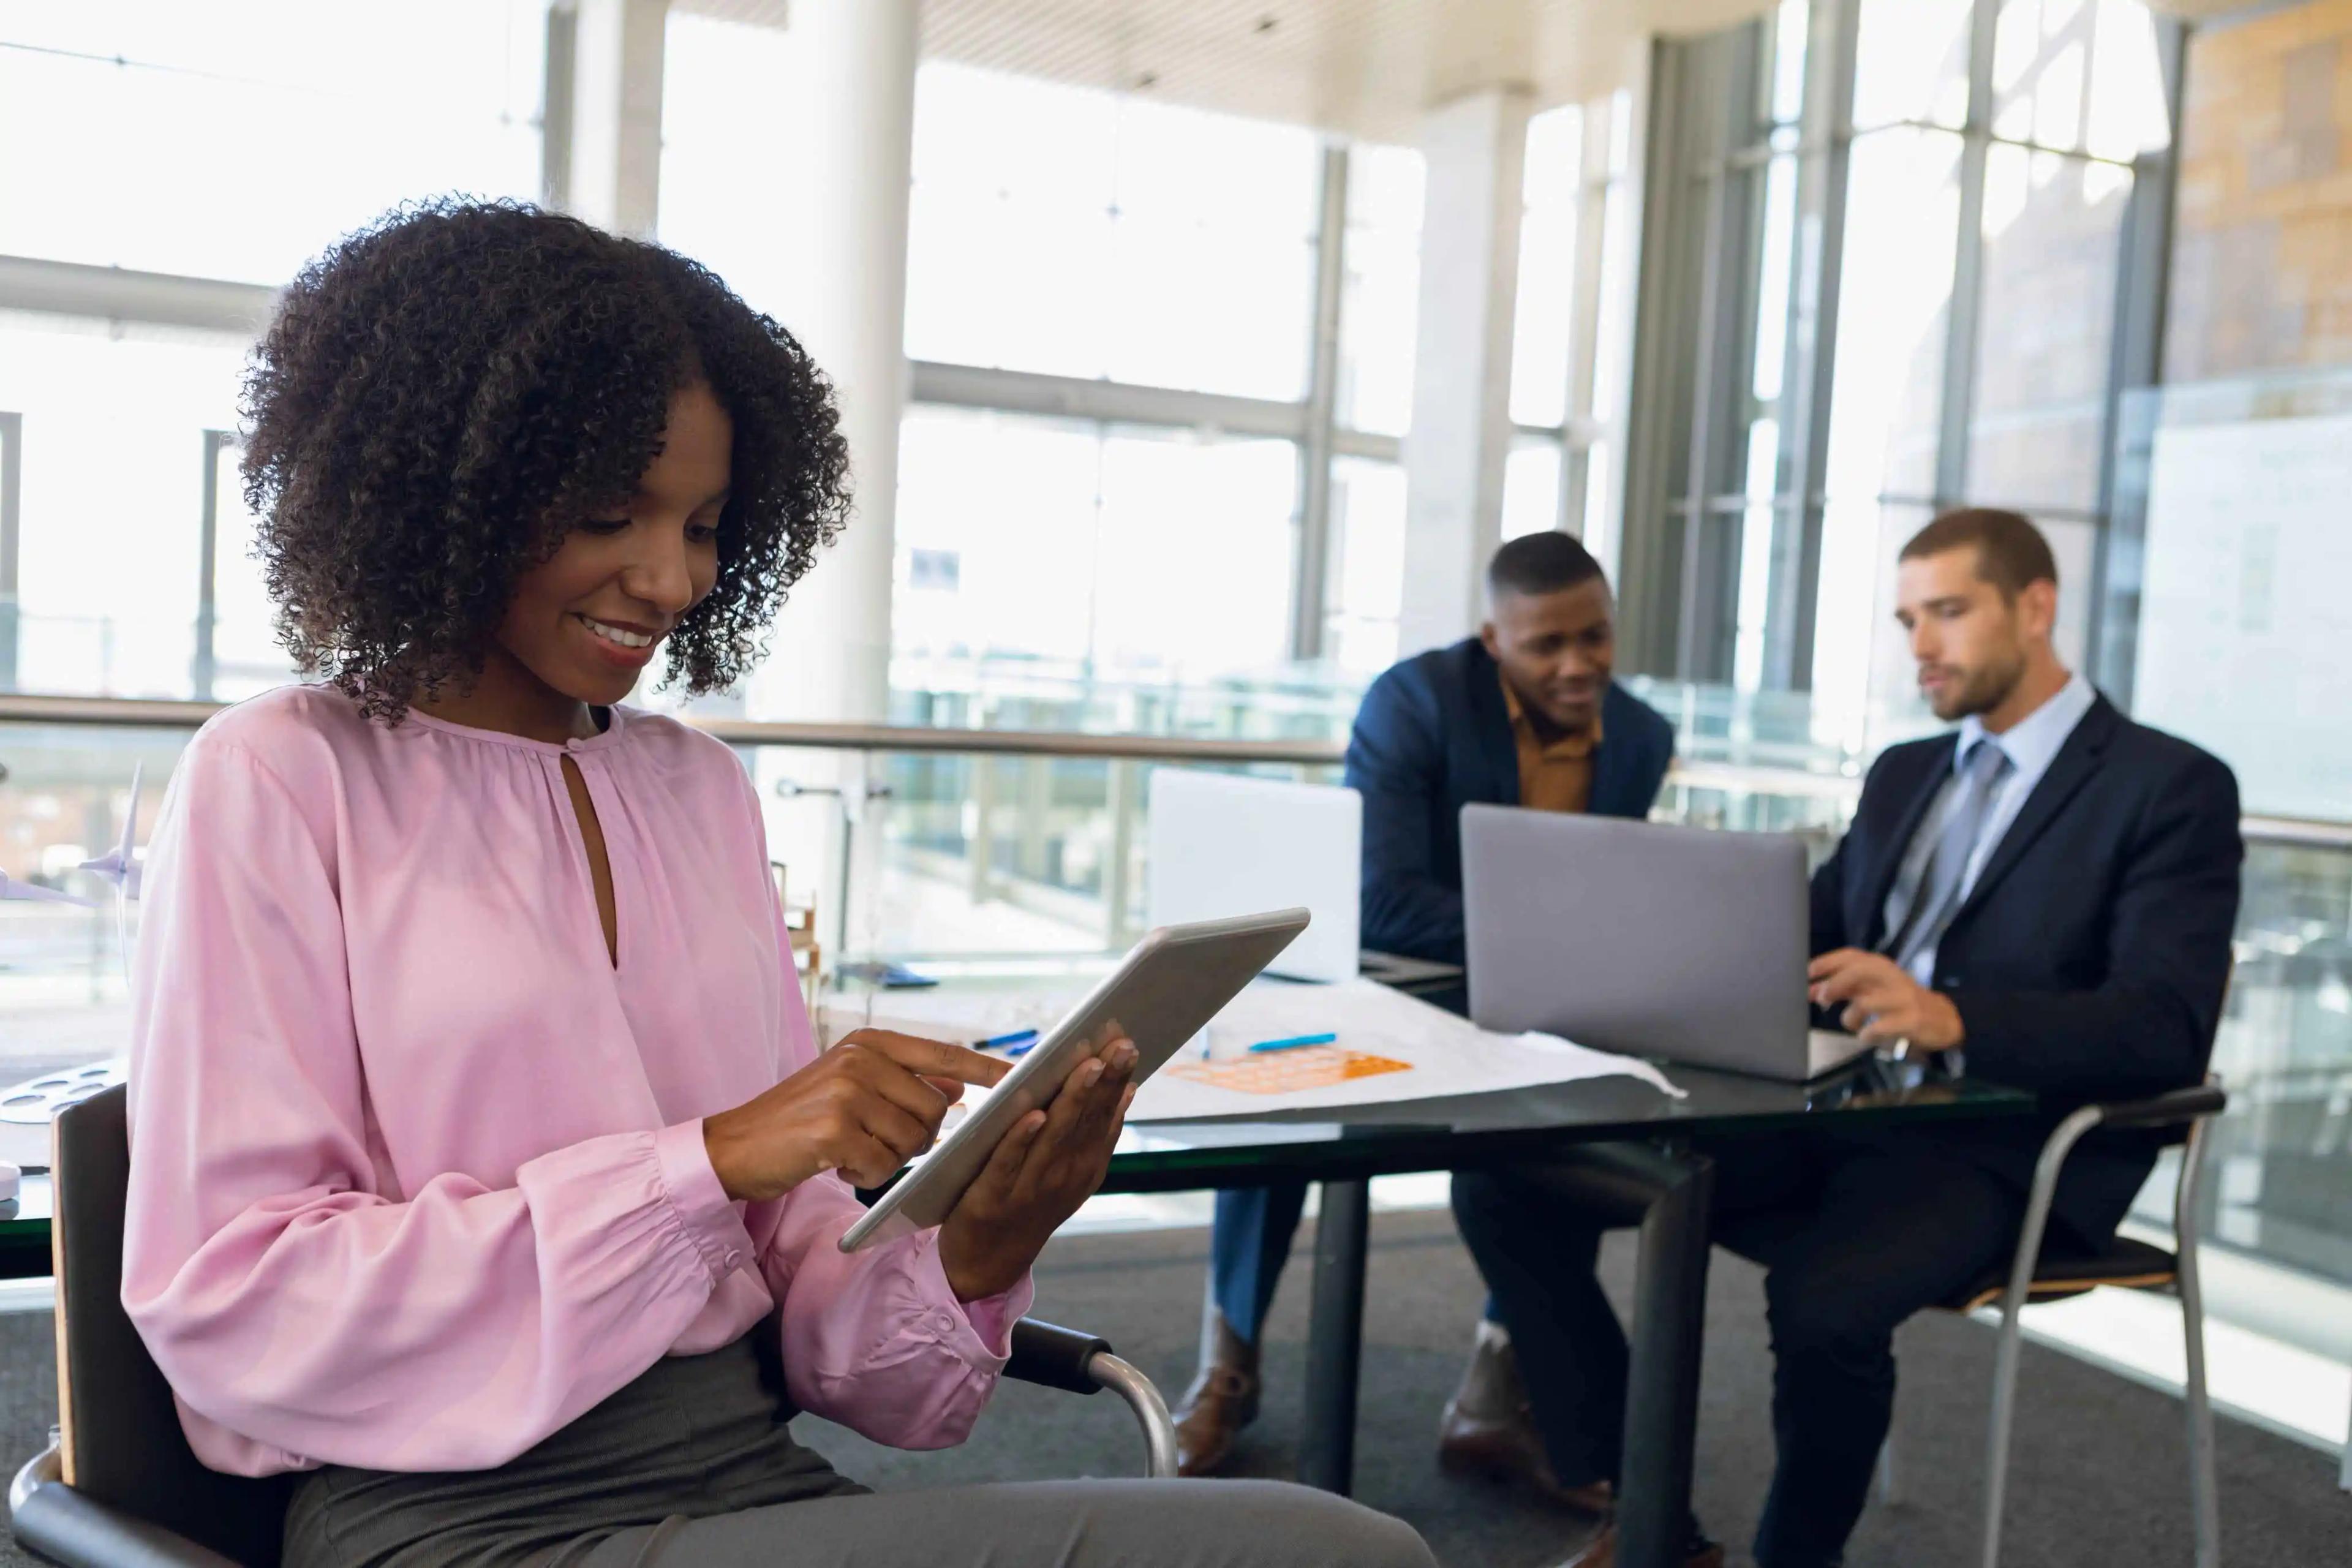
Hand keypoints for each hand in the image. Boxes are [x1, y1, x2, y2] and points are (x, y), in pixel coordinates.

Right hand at [702, 1030, 1009, 1201]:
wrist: (735, 1146)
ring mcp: (847, 1092)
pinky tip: (837, 1164)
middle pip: (933, 1110)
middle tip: (876, 1144)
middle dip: (917, 1138)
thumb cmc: (797, 1121)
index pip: (942, 1054)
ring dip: (888, 1159)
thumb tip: (958, 1089)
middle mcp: (860, 1059)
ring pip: (912, 1140)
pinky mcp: (835, 1129)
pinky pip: (882, 1164)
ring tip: (852, 1152)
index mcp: (868, 1044)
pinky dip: (864, 1174)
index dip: (984, 1069)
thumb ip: (904, 1084)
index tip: (1021, 1078)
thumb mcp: (851, 1089)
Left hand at [936, 1037, 1138, 1300]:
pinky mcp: (992, 1197)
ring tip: (1088, 1065)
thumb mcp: (1074, 1170)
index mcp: (1084, 1164)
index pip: (1104, 1112)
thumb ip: (1098, 1132)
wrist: (989, 1258)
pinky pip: (1008, 1162)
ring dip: (1072, 1099)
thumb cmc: (1030, 1200)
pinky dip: (1022, 1139)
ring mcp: (1030, 1187)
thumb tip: (1127, 1088)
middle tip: (1119, 1045)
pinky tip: (1035, 1114)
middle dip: (1103, 1080)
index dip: (1116, 1078)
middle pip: (1085, 1119)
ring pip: (1054, 1136)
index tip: (1127, 1042)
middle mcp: (1064, 1174)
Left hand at [1807, 948, 1964, 1051]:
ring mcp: (1903, 998)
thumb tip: (1812, 990)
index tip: (1808, 973)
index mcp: (1881, 966)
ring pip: (1866, 1003)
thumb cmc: (1897, 1001)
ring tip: (1853, 1025)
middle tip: (1820, 999)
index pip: (1852, 955)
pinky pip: (1879, 1028)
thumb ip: (1843, 988)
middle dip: (1835, 984)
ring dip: (1850, 1018)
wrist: (1941, 1018)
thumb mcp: (1871, 989)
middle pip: (1859, 971)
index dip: (1827, 962)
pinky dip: (1866, 1035)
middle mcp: (1892, 977)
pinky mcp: (1911, 1020)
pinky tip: (1867, 1037)